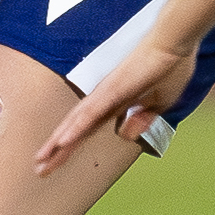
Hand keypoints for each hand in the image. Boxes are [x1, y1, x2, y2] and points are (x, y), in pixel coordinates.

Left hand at [36, 38, 195, 174]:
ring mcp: (106, 94)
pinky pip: (91, 114)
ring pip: (77, 123)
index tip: (57, 162)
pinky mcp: (112, 90)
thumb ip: (142, 118)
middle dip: (58, 151)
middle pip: (76, 130)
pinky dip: (76, 128)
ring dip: (59, 143)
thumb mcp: (159, 103)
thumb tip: (125, 133)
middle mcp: (105, 99)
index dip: (73, 147)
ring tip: (41, 162)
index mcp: (116, 104)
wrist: (176, 44)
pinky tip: (63, 142)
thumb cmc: (170, 67)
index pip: (89, 130)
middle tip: (39, 169)